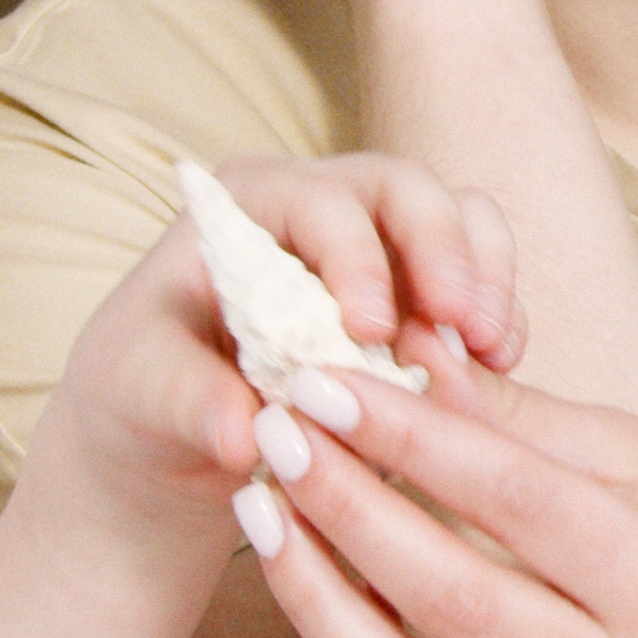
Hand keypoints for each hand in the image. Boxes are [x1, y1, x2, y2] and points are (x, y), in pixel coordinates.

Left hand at [14, 151, 521, 543]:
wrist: (169, 446)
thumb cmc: (142, 399)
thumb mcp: (140, 397)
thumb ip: (188, 402)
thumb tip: (244, 432)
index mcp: (249, 207)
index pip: (319, 201)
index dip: (356, 257)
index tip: (370, 333)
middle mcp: (323, 211)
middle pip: (407, 192)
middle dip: (446, 253)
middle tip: (463, 330)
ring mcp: (382, 251)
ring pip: (461, 224)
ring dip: (487, 285)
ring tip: (490, 356)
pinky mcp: (420, 302)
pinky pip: (478, 288)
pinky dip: (496, 324)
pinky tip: (496, 376)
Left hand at [233, 339, 637, 637]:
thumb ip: (520, 416)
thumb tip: (407, 351)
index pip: (519, 501)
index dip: (413, 437)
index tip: (328, 380)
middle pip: (454, 597)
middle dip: (347, 508)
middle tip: (274, 430)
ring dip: (317, 593)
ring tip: (260, 506)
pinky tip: (300, 572)